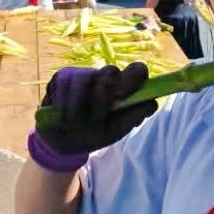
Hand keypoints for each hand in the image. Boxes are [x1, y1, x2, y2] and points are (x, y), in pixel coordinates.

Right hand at [29, 64, 156, 170]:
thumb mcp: (115, 131)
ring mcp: (83, 74)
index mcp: (122, 89)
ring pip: (85, 79)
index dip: (134, 77)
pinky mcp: (62, 76)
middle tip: (95, 121)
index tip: (123, 97)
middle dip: (101, 100)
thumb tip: (151, 103)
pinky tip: (63, 116)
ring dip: (80, 108)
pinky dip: (64, 106)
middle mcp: (105, 77)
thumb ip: (132, 117)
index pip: (137, 70)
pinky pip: (64, 84)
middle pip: (110, 71)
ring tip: (76, 125)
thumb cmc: (93, 135)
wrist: (61, 142)